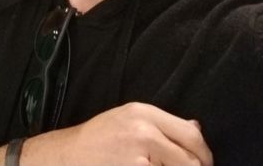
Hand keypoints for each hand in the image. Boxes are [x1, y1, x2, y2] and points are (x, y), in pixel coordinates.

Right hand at [25, 103, 212, 165]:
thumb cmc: (97, 139)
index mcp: (143, 112)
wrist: (68, 155)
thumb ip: (161, 123)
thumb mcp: (128, 120)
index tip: (202, 163)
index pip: (191, 135)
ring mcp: (139, 157)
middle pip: (191, 159)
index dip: (203, 154)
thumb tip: (196, 128)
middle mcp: (143, 131)